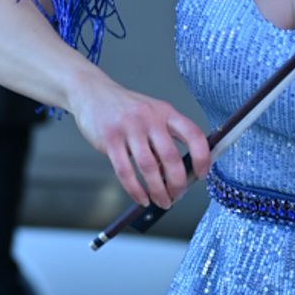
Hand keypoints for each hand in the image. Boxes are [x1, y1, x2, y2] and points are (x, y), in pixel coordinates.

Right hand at [70, 72, 210, 210]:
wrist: (92, 93)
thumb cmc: (125, 109)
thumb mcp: (152, 114)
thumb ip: (164, 138)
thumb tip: (176, 172)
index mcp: (166, 112)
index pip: (193, 135)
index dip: (202, 157)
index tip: (202, 174)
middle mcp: (150, 118)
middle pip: (171, 157)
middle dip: (177, 183)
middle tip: (178, 196)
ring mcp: (129, 128)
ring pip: (149, 167)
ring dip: (158, 190)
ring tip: (161, 201)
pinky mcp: (110, 139)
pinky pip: (125, 171)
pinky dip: (135, 190)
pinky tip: (141, 198)